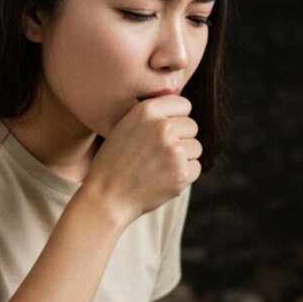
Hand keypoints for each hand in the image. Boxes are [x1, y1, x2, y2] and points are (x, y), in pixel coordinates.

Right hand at [80, 94, 201, 224]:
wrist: (106, 196)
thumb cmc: (114, 162)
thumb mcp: (125, 127)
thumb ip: (152, 116)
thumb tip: (183, 111)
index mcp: (147, 111)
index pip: (184, 105)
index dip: (176, 118)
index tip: (165, 131)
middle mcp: (162, 127)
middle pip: (192, 126)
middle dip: (181, 138)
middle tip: (159, 154)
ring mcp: (174, 150)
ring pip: (196, 147)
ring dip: (184, 157)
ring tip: (159, 167)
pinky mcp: (181, 173)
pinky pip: (196, 167)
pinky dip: (184, 174)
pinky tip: (163, 179)